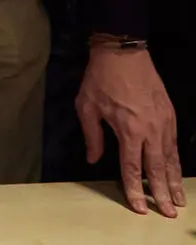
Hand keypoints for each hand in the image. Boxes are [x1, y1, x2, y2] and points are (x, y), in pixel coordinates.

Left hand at [79, 44, 183, 215]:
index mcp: (129, 130)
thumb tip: (93, 159)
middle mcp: (150, 130)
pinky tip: (176, 172)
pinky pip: (174, 145)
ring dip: (174, 181)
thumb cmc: (100, 79)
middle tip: (169, 214)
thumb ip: (92, 136)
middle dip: (162, 193)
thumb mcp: (87, 106)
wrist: (123, 53)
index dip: (135, 190)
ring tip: (179, 200)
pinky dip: (176, 161)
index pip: (132, 168)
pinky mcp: (170, 115)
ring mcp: (164, 123)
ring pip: (171, 159)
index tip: (139, 208)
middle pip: (157, 169)